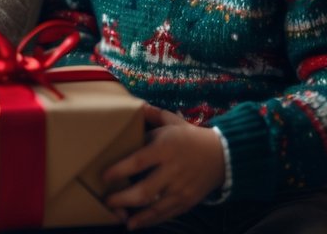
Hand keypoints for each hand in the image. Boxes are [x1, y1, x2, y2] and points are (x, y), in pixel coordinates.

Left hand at [102, 103, 225, 230]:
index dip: (120, 170)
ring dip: (134, 215)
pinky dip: (149, 221)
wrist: (222, 155)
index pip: (139, 161)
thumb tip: (132, 104)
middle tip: (106, 201)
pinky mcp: (187, 201)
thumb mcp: (173, 121)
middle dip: (122, 199)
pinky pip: (165, 214)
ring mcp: (180, 189)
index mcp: (166, 148)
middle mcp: (172, 170)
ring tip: (117, 217)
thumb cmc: (190, 137)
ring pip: (154, 207)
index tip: (103, 176)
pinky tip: (135, 224)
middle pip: (145, 190)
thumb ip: (152, 114)